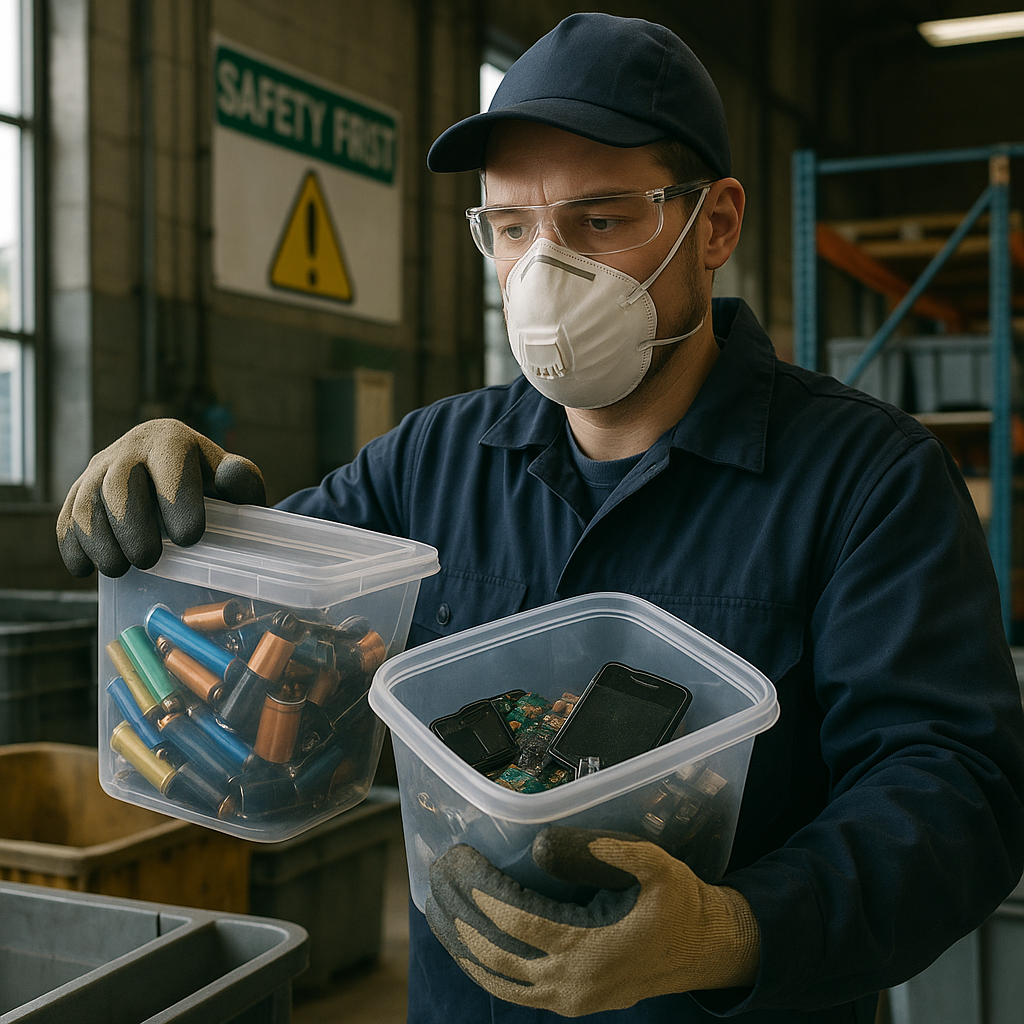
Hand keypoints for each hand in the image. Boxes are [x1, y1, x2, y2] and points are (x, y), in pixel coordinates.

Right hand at [56, 418, 265, 577]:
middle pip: (120, 486)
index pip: (170, 468)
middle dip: (132, 527)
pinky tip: (86, 570)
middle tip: (148, 559)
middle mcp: (130, 450)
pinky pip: (66, 517)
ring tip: (119, 569)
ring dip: (99, 541)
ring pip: (87, 503)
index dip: (177, 504)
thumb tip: (232, 480)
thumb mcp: (230, 477)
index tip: (189, 539)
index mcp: (171, 441)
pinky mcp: (79, 492)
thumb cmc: (206, 480)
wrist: (169, 466)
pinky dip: (72, 546)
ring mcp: (99, 470)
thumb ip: (240, 479)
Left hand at [425, 826, 759, 1016]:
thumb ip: (607, 852)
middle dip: (460, 915)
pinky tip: (465, 947)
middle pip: (496, 953)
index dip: (482, 893)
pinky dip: (484, 970)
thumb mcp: (655, 865)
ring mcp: (568, 998)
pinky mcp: (570, 1001)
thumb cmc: (682, 905)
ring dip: (463, 947)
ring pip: (498, 980)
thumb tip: (545, 841)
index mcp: (589, 950)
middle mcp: (571, 983)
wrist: (709, 951)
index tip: (458, 862)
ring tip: (436, 910)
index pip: (517, 923)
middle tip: (437, 877)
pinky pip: (514, 991)